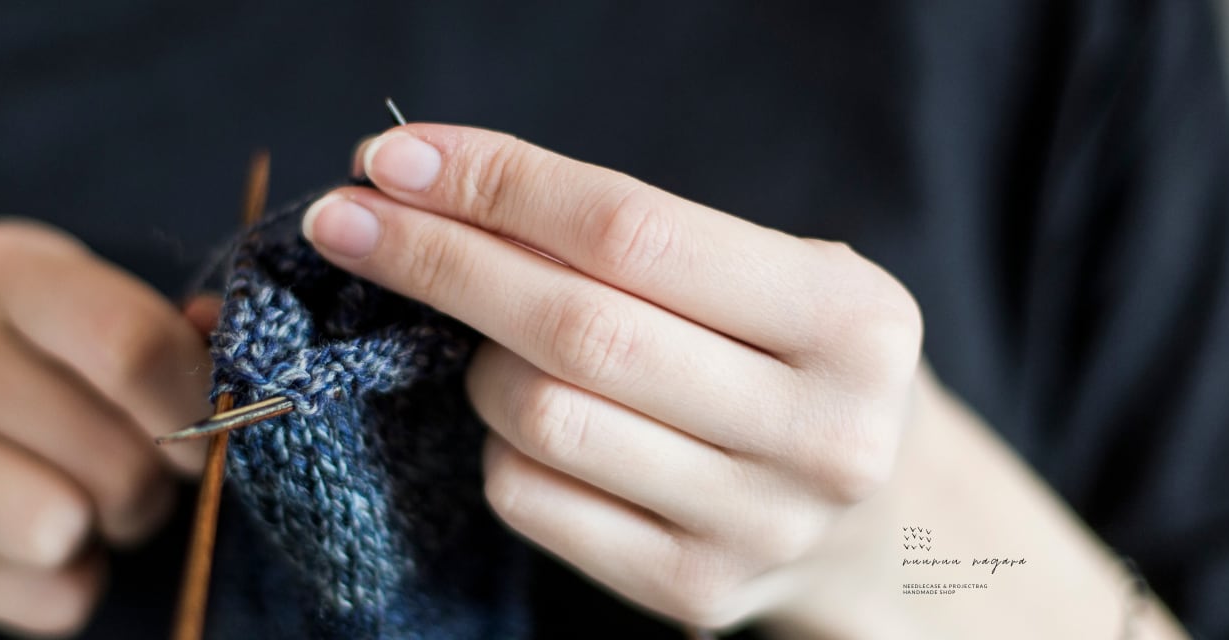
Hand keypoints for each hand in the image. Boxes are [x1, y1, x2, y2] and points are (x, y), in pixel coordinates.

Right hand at [0, 220, 213, 636]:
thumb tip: (225, 336)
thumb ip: (150, 329)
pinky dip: (58, 591)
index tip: (196, 431)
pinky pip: (43, 596)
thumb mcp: (51, 321)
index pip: (138, 343)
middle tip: (127, 484)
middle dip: (153, 490)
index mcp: (3, 267)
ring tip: (76, 513)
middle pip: (122, 453)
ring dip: (103, 538)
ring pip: (72, 528)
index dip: (197, 407)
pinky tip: (18, 552)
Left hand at [301, 125, 922, 628]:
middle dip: (437, 261)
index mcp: (853, 319)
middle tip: (348, 223)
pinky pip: (532, 499)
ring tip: (487, 340)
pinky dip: (498, 444)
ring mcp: (758, 525)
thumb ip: (627, 235)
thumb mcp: (762, 272)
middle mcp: (822, 431)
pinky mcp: (694, 591)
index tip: (391, 161)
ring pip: (540, 418)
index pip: (630, 230)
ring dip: (476, 362)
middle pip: (575, 327)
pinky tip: (520, 420)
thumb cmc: (788, 357)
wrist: (880, 516)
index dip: (496, 187)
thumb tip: (426, 187)